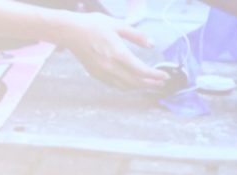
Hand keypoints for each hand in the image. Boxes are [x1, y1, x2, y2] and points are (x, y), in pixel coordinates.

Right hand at [55, 12, 169, 89]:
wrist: (71, 32)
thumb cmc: (94, 25)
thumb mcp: (119, 25)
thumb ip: (137, 36)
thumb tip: (151, 45)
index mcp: (118, 54)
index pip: (141, 70)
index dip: (154, 75)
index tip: (164, 75)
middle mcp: (110, 67)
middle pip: (134, 81)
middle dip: (150, 83)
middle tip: (161, 83)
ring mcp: (102, 72)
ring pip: (124, 86)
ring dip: (138, 87)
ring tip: (149, 84)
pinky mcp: (95, 74)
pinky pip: (114, 84)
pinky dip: (126, 86)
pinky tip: (132, 83)